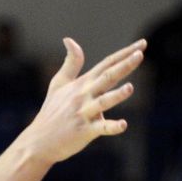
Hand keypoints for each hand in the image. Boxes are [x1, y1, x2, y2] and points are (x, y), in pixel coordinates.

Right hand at [19, 38, 145, 164]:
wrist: (39, 141)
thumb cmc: (51, 112)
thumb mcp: (58, 84)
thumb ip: (70, 63)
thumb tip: (69, 39)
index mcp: (82, 84)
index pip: (106, 64)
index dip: (124, 54)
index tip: (142, 44)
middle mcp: (84, 95)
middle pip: (107, 77)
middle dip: (124, 66)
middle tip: (139, 55)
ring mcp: (84, 113)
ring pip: (103, 101)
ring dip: (117, 95)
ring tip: (130, 87)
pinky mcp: (84, 131)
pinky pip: (101, 128)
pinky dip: (112, 127)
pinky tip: (123, 125)